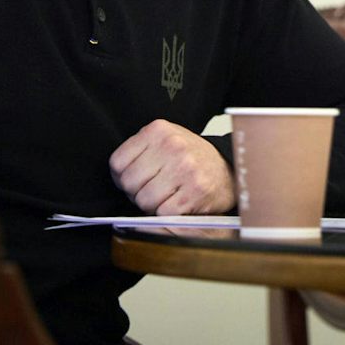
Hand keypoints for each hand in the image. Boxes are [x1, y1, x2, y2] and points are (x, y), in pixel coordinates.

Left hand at [110, 119, 234, 214]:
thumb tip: (117, 178)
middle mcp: (172, 146)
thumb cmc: (191, 157)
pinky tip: (177, 203)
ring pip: (144, 200)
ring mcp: (185, 168)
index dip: (121, 177)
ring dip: (151, 205)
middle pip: (129, 183)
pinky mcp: (195, 192)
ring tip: (165, 196)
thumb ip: (140, 150)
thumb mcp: (165, 140)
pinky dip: (166, 214)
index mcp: (158, 130)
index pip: (117, 163)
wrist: (227, 168)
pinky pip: (163, 213)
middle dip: (136, 192)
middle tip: (151, 189)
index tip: (135, 179)